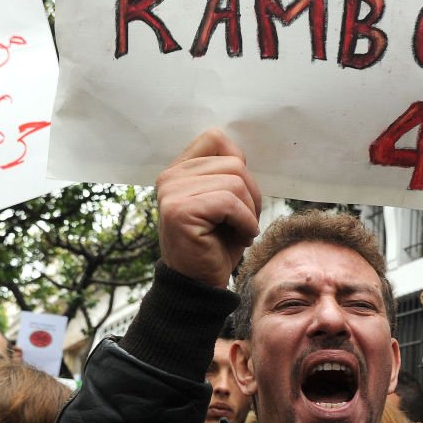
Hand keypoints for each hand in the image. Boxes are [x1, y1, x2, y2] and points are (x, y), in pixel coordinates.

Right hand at [156, 129, 263, 287]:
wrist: (200, 283)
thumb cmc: (217, 244)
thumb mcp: (226, 202)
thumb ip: (227, 174)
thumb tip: (241, 155)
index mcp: (180, 170)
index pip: (215, 139)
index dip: (239, 165)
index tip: (239, 196)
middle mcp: (170, 177)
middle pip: (234, 164)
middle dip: (252, 195)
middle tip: (246, 222)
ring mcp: (172, 193)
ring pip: (236, 182)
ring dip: (250, 212)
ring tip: (241, 231)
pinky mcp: (180, 211)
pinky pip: (230, 203)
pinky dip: (246, 222)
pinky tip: (240, 238)